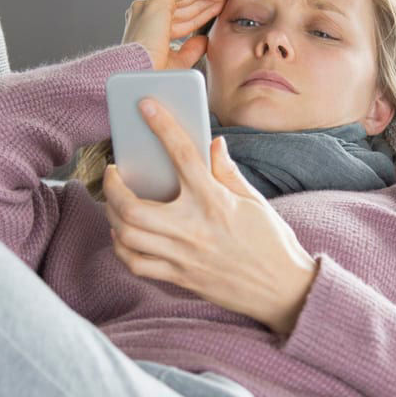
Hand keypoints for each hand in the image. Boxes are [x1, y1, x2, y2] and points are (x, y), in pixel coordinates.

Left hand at [102, 96, 317, 335]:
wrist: (283, 290)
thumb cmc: (271, 242)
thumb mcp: (254, 200)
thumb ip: (227, 172)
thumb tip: (213, 143)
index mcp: (215, 201)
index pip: (183, 155)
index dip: (163, 126)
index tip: (146, 106)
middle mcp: (194, 228)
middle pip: (133, 206)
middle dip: (112, 186)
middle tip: (112, 173)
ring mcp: (183, 256)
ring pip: (127, 236)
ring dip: (112, 216)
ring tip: (115, 203)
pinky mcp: (180, 278)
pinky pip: (137, 264)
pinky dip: (121, 248)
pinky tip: (123, 236)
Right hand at [121, 0, 244, 70]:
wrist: (139, 80)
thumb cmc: (153, 77)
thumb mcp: (177, 62)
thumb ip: (190, 49)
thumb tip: (205, 39)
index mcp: (151, 29)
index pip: (182, 15)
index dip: (205, 11)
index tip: (224, 8)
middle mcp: (148, 14)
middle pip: (186, 2)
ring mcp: (149, 7)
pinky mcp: (156, 4)